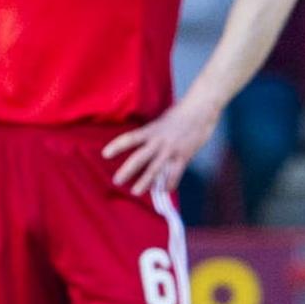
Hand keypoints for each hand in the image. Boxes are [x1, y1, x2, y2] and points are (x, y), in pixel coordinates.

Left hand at [102, 99, 218, 194]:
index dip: (116, 146)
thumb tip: (142, 144)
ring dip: (145, 182)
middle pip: (139, 158)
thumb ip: (152, 134)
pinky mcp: (184, 156)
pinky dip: (169, 183)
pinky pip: (175, 173)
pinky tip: (164, 191)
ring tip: (135, 192)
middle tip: (116, 181)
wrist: (200, 111)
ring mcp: (171, 150)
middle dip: (127, 170)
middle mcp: (158, 141)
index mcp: (150, 130)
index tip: (105, 154)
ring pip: (155, 169)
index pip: (129, 139)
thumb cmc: (179, 114)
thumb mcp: (160, 122)